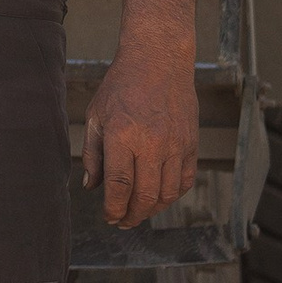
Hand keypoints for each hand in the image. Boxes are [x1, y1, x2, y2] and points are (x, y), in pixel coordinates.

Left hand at [83, 47, 196, 226]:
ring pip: (167, 194)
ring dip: (152, 210)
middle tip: (122, 221)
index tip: (108, 217)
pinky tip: (159, 197)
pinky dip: (172, 195)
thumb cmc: (122, 86)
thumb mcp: (96, 115)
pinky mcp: (191, 144)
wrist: (158, 61)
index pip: (119, 185)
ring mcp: (176, 145)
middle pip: (145, 196)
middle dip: (132, 216)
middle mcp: (152, 143)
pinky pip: (185, 181)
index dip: (113, 208)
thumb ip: (92, 153)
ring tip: (139, 212)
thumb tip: (90, 187)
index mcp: (123, 135)